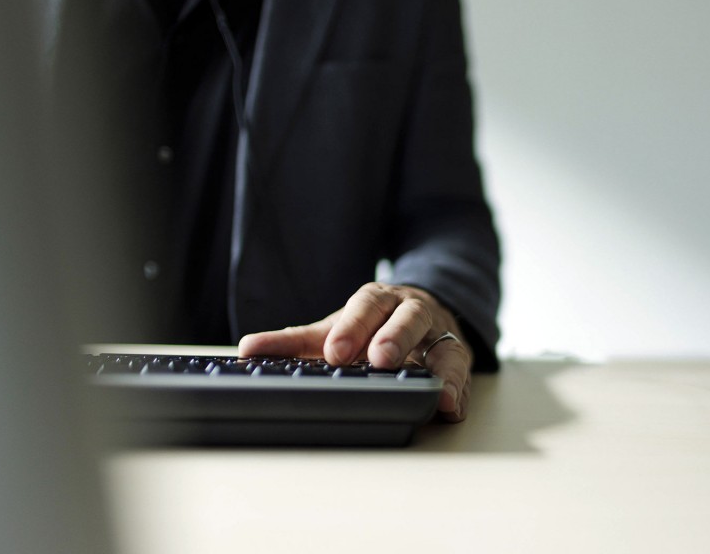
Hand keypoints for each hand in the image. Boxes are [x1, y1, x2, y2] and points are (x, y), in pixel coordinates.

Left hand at [238, 282, 471, 421]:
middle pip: (408, 317)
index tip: (335, 353)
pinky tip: (451, 408)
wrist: (422, 310)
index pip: (365, 306)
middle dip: (395, 337)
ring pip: (444, 344)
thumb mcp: (333, 329)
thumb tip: (247, 349)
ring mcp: (439, 334)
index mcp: (378, 300)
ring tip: (434, 393)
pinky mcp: (458, 357)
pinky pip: (462, 372)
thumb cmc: (371, 325)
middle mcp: (412, 311)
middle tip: (381, 360)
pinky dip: (459, 390)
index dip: (351, 328)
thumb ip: (294, 342)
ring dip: (439, 369)